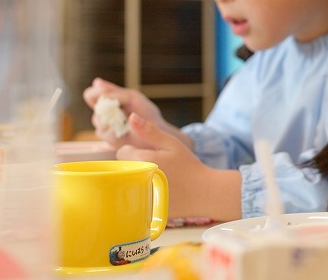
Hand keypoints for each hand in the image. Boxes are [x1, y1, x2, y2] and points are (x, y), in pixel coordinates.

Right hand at [83, 78, 171, 148]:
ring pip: (99, 121)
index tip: (104, 93)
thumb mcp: (131, 98)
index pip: (91, 95)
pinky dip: (117, 129)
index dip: (94, 94)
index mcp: (108, 101)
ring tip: (128, 118)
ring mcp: (105, 128)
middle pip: (96, 109)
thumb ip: (114, 92)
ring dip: (114, 118)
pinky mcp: (110, 140)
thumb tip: (96, 82)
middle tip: (126, 108)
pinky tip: (127, 129)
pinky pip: (107, 133)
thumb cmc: (145, 112)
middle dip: (111, 107)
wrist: (156, 130)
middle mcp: (103, 114)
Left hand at [118, 113, 240, 220]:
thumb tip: (131, 116)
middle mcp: (136, 179)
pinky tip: (158, 193)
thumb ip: (150, 131)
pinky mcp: (143, 210)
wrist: (205, 193)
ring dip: (137, 181)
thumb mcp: (172, 144)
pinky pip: (134, 200)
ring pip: (127, 184)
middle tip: (156, 168)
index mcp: (142, 160)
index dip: (135, 151)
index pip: (122, 152)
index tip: (151, 155)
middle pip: (123, 169)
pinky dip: (142, 196)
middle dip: (136, 166)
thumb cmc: (189, 166)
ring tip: (157, 180)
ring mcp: (139, 197)